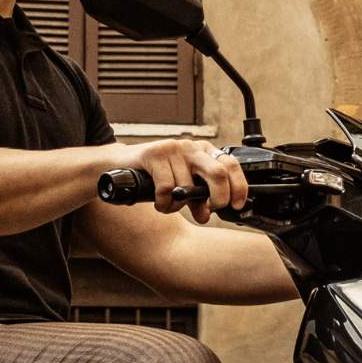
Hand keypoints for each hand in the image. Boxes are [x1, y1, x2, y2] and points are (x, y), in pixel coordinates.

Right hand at [111, 137, 247, 222]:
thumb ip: (198, 198)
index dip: (239, 187)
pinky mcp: (155, 154)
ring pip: (186, 187)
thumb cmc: (156, 175)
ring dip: (178, 206)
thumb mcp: (183, 186)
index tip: (237, 206)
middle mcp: (192, 147)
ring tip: (168, 206)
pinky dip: (164, 203)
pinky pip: (167, 188)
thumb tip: (207, 215)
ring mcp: (174, 149)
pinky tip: (159, 203)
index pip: (231, 166)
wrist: (122, 163)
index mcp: (204, 152)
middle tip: (207, 212)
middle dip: (218, 198)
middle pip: (218, 173)